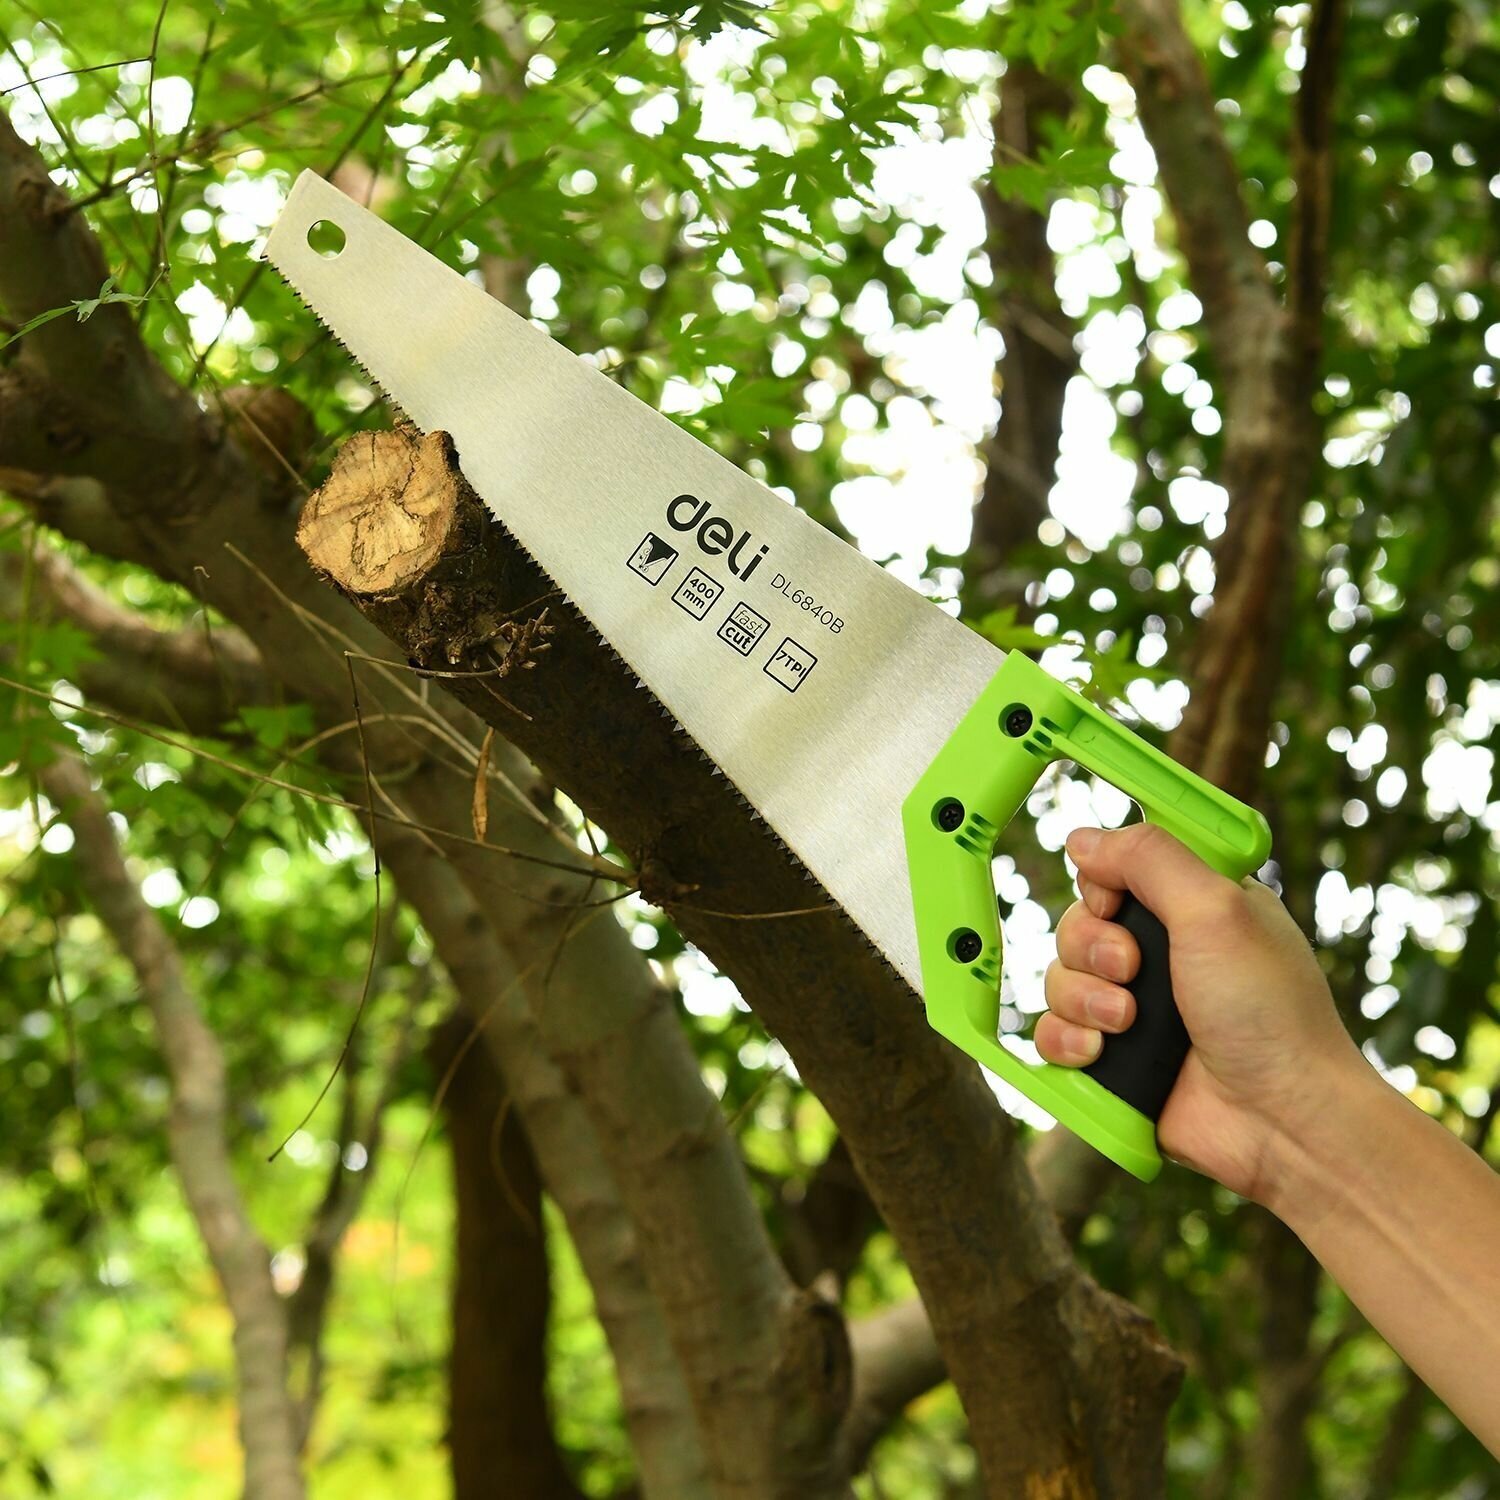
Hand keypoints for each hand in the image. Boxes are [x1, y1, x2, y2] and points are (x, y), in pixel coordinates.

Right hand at [1036, 824, 1363, 1199]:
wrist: (1280, 1120)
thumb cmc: (1270, 1013)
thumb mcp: (1217, 910)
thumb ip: (1149, 859)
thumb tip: (1082, 838)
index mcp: (1194, 909)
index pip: (1114, 871)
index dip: (1102, 884)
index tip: (1118, 903)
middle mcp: (1161, 955)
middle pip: (1078, 923)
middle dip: (1091, 947)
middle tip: (1133, 971)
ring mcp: (1135, 1009)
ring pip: (1059, 978)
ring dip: (1083, 999)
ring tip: (1128, 1024)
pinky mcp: (1113, 1059)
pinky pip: (1051, 1034)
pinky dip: (1065, 1040)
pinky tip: (1099, 1054)